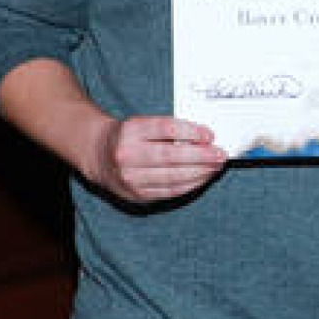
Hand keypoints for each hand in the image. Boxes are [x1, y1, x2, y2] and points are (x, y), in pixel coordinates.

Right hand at [91, 115, 227, 203]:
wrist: (98, 155)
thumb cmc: (130, 136)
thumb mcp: (143, 124)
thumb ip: (170, 130)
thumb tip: (205, 140)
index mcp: (130, 131)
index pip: (165, 129)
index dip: (191, 132)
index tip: (210, 135)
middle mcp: (126, 154)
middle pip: (170, 156)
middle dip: (201, 156)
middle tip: (221, 154)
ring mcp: (130, 178)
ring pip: (172, 177)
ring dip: (199, 172)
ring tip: (215, 167)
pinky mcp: (136, 195)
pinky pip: (169, 191)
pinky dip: (190, 185)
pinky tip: (202, 178)